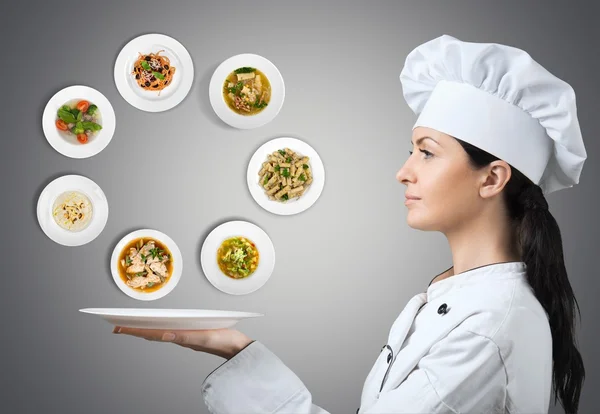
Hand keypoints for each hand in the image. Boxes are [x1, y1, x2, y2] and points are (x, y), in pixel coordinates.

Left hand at [113, 326, 253, 359]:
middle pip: (152, 333)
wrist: (239, 348)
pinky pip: (170, 332)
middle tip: (116, 326)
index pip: (152, 334)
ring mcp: (186, 337)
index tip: (118, 327)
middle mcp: (180, 338)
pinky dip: (159, 328)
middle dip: (134, 329)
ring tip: (132, 326)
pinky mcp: (193, 334)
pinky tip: (158, 327)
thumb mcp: (205, 338)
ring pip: (160, 333)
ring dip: (145, 330)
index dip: (135, 330)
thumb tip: (164, 335)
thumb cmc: (225, 342)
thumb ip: (186, 337)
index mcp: (180, 337)